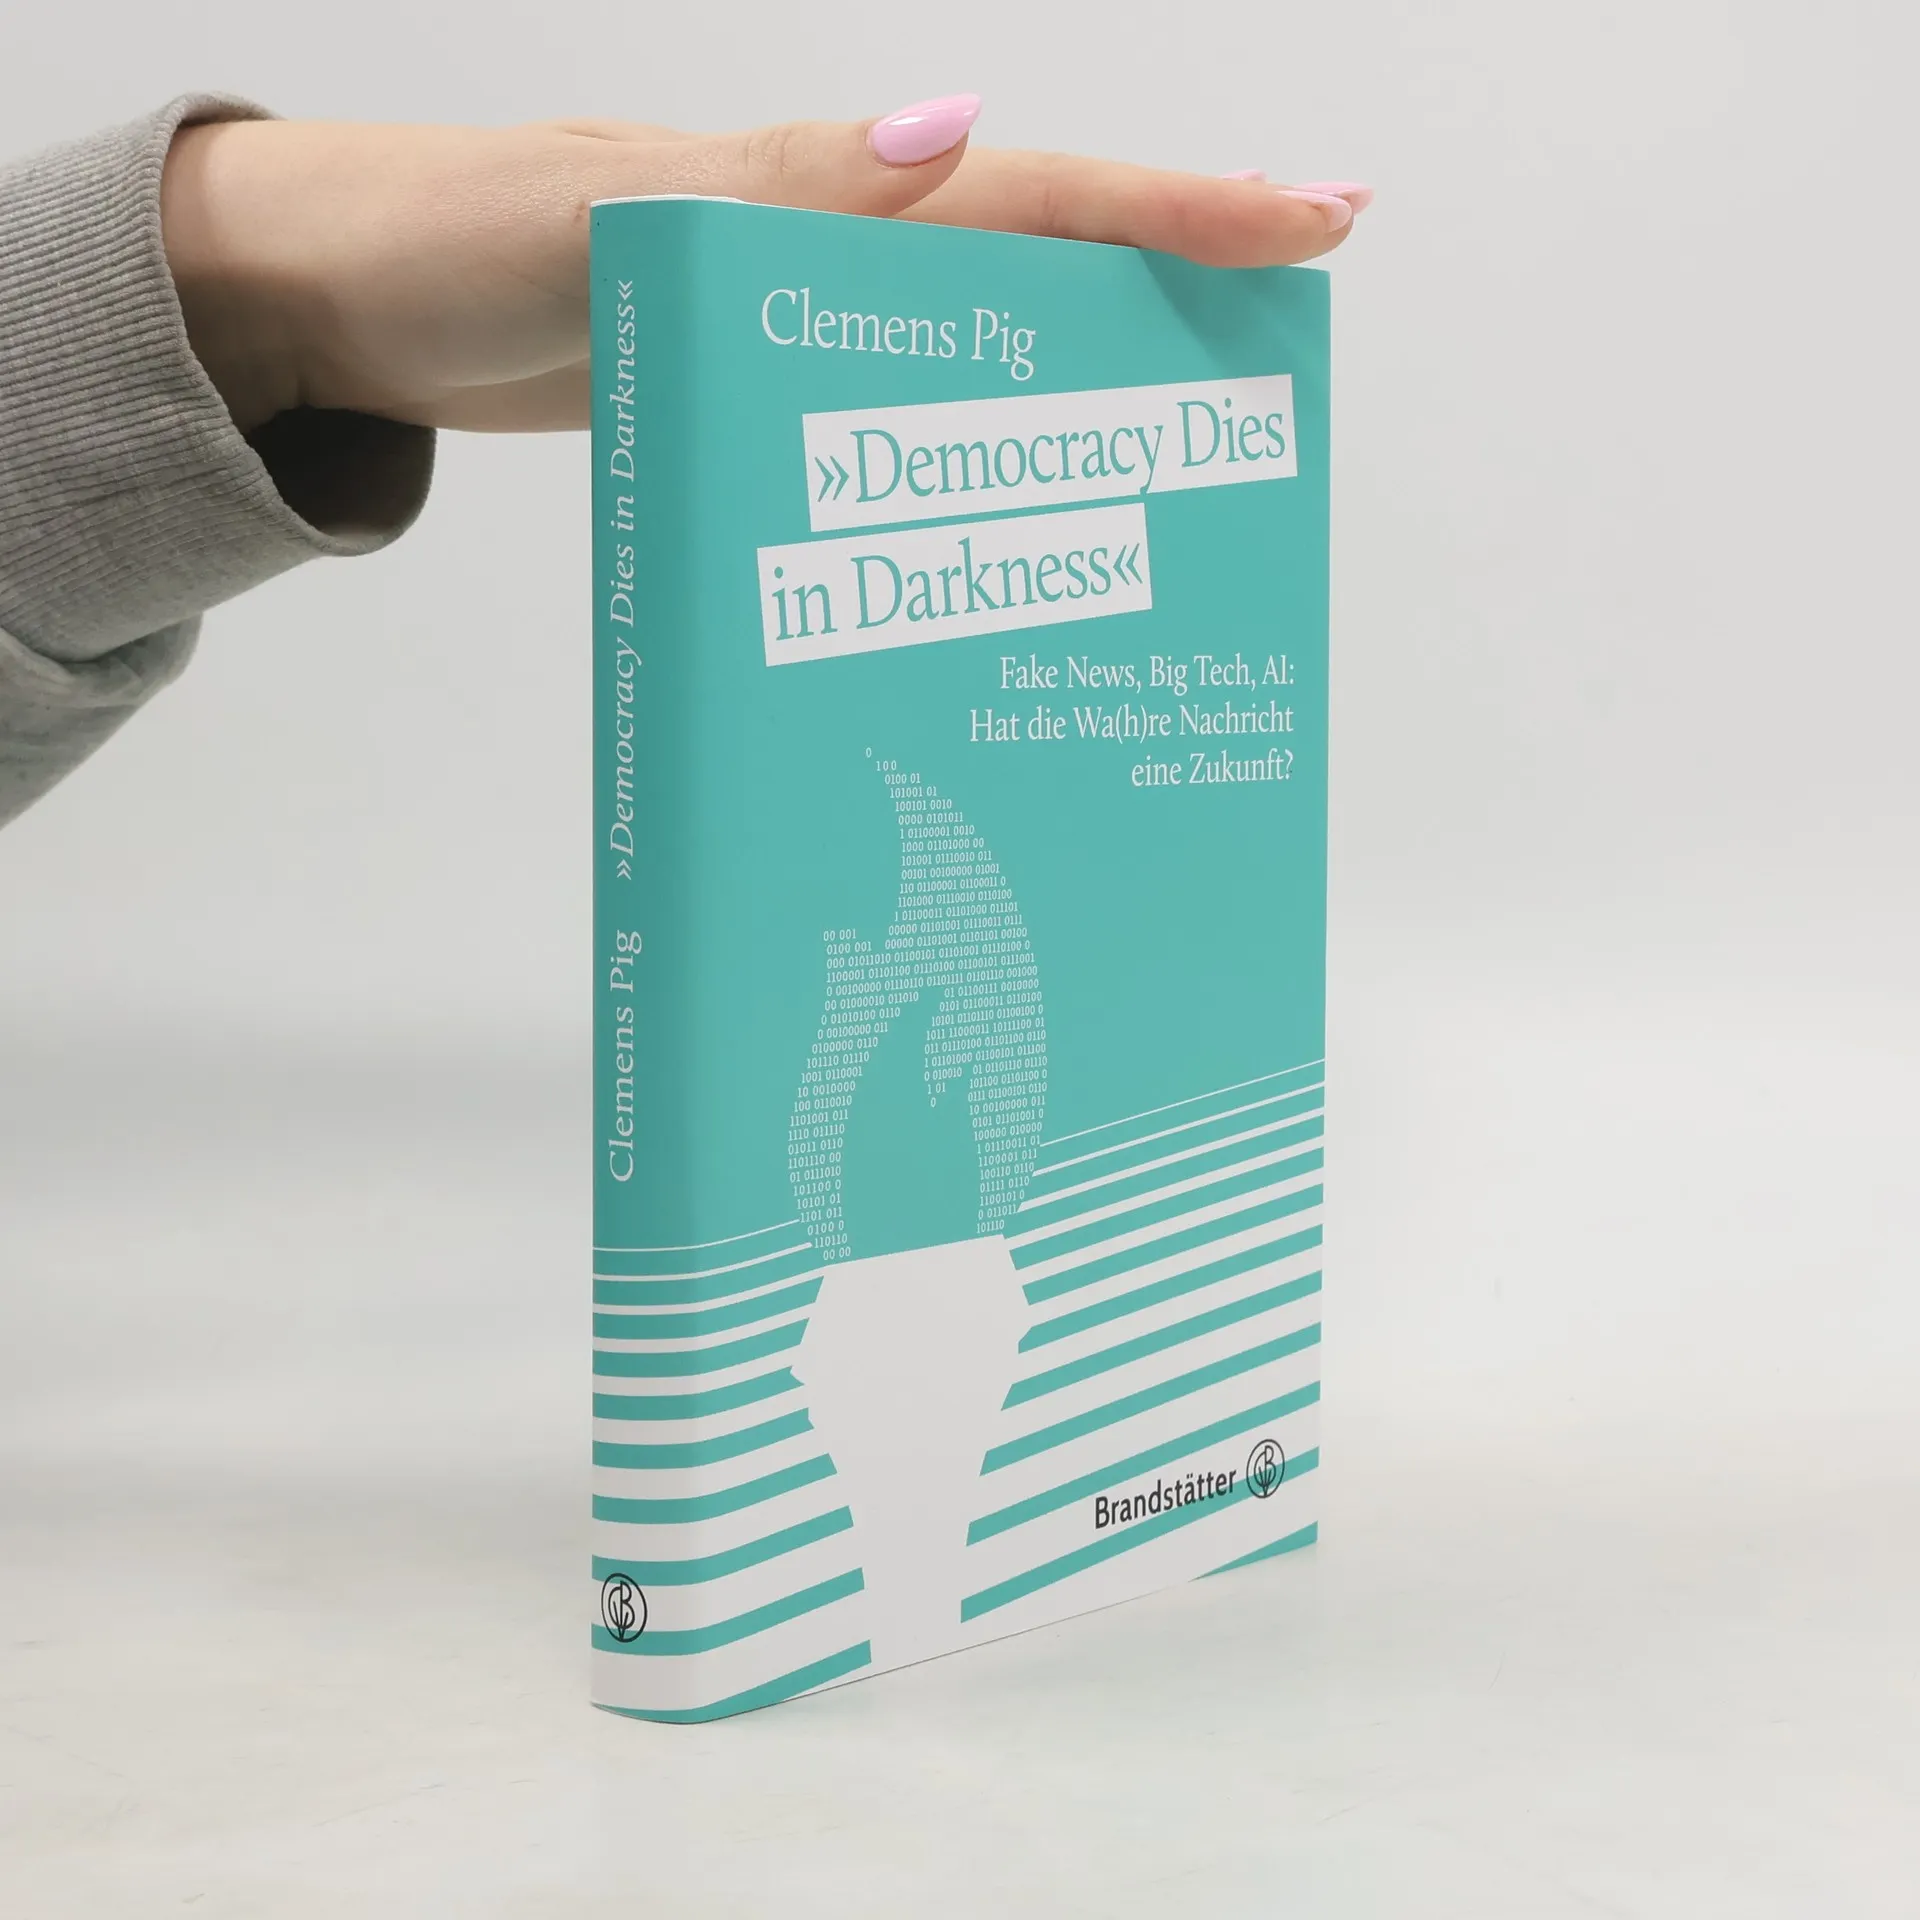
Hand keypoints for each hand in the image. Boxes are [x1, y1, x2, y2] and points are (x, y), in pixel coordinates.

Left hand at [160, 97, 1369, 435]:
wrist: (346, 303)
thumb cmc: (456, 242)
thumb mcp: (610, 214)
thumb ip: (774, 189)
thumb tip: (943, 138)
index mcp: (823, 192)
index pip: (1040, 192)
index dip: (1181, 209)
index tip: (1316, 221)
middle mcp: (835, 253)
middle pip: (1044, 273)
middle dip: (1174, 304)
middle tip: (1283, 377)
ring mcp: (800, 329)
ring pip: (978, 355)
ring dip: (1082, 399)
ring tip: (1183, 475)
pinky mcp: (757, 396)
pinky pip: (893, 420)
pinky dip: (964, 456)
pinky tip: (997, 521)